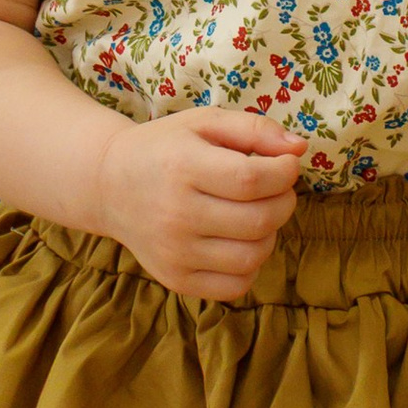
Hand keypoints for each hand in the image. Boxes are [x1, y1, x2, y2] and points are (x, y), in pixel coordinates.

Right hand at [95, 103, 303, 301]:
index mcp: (182, 167)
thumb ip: (255, 129)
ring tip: (257, 213)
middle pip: (259, 220)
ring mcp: (175, 252)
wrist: (109, 184)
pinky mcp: (176, 278)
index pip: (253, 179)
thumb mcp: (205, 122)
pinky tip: (240, 241)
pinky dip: (251, 265)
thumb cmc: (166, 148)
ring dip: (270, 234)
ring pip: (253, 256)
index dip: (284, 173)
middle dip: (284, 202)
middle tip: (276, 189)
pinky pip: (236, 285)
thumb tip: (299, 148)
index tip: (286, 165)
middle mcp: (176, 214)